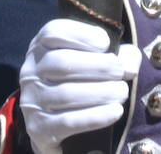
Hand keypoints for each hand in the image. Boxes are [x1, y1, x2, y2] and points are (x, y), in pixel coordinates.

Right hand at [19, 19, 140, 153]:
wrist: (53, 122)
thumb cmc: (79, 80)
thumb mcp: (94, 58)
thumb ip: (117, 54)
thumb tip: (129, 65)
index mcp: (41, 46)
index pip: (54, 32)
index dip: (82, 35)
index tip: (105, 43)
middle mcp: (31, 70)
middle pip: (63, 62)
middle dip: (98, 66)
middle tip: (120, 72)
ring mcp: (32, 100)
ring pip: (66, 93)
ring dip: (101, 92)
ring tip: (121, 92)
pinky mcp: (39, 127)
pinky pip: (68, 121)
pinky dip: (96, 116)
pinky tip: (115, 111)